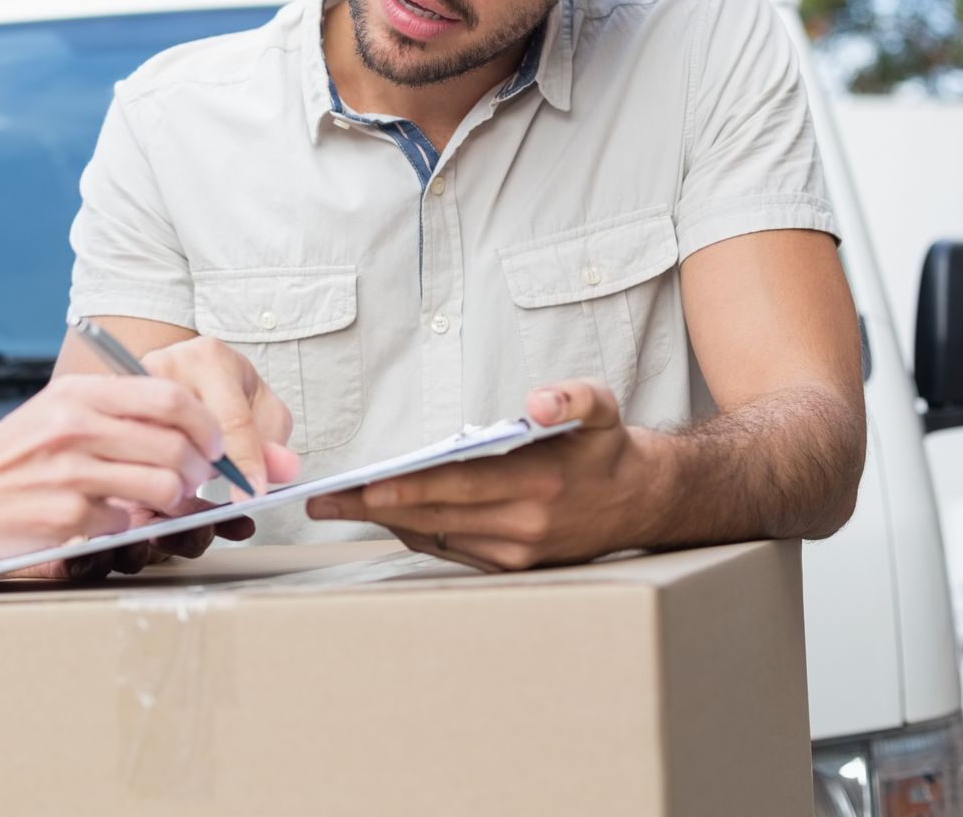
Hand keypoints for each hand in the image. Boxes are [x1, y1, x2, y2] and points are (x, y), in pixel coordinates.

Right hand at [0, 372, 222, 597]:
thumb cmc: (7, 462)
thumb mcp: (53, 416)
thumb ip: (111, 414)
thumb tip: (184, 427)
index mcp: (76, 394)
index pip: (169, 394)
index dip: (205, 422)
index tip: (213, 442)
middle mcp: (75, 426)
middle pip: (177, 444)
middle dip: (201, 468)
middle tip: (198, 480)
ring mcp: (71, 473)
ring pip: (164, 487)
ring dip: (174, 502)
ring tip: (161, 503)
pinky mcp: (66, 518)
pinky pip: (127, 524)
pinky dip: (126, 528)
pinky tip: (106, 520)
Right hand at [139, 336, 299, 497]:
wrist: (186, 374)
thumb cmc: (225, 392)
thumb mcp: (261, 412)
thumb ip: (273, 443)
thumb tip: (285, 468)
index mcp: (209, 357)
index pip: (230, 420)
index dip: (244, 462)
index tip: (250, 492)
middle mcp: (165, 363)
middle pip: (183, 433)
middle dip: (202, 470)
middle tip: (209, 484)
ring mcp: (129, 383)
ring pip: (150, 444)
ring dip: (171, 474)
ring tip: (187, 481)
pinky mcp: (108, 407)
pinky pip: (126, 450)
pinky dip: (147, 473)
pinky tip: (161, 478)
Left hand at [304, 380, 664, 571]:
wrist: (640, 502)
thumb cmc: (604, 449)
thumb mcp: (601, 407)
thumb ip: (573, 396)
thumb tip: (539, 401)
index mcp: (538, 486)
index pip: (460, 488)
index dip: (410, 489)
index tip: (364, 487)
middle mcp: (523, 528)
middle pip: (434, 518)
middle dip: (374, 510)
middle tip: (322, 503)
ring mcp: (515, 554)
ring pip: (435, 538)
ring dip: (385, 523)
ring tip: (338, 507)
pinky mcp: (510, 568)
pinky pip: (448, 549)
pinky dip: (413, 531)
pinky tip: (382, 515)